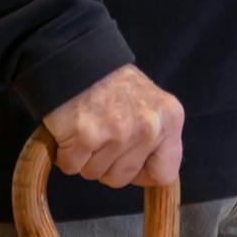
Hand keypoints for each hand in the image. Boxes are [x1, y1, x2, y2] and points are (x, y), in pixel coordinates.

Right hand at [42, 64, 184, 189]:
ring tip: (89, 127)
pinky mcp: (87, 135)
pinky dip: (66, 155)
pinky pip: (72, 167)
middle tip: (102, 134)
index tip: (128, 160)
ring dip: (86, 158)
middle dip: (106, 165)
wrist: (78, 58)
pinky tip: (73, 130)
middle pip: (123, 178)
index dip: (142, 173)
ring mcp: (119, 131)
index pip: (165, 174)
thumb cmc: (112, 85)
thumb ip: (155, 136)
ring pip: (95, 174)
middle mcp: (149, 127)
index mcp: (170, 119)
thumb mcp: (149, 104)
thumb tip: (152, 174)